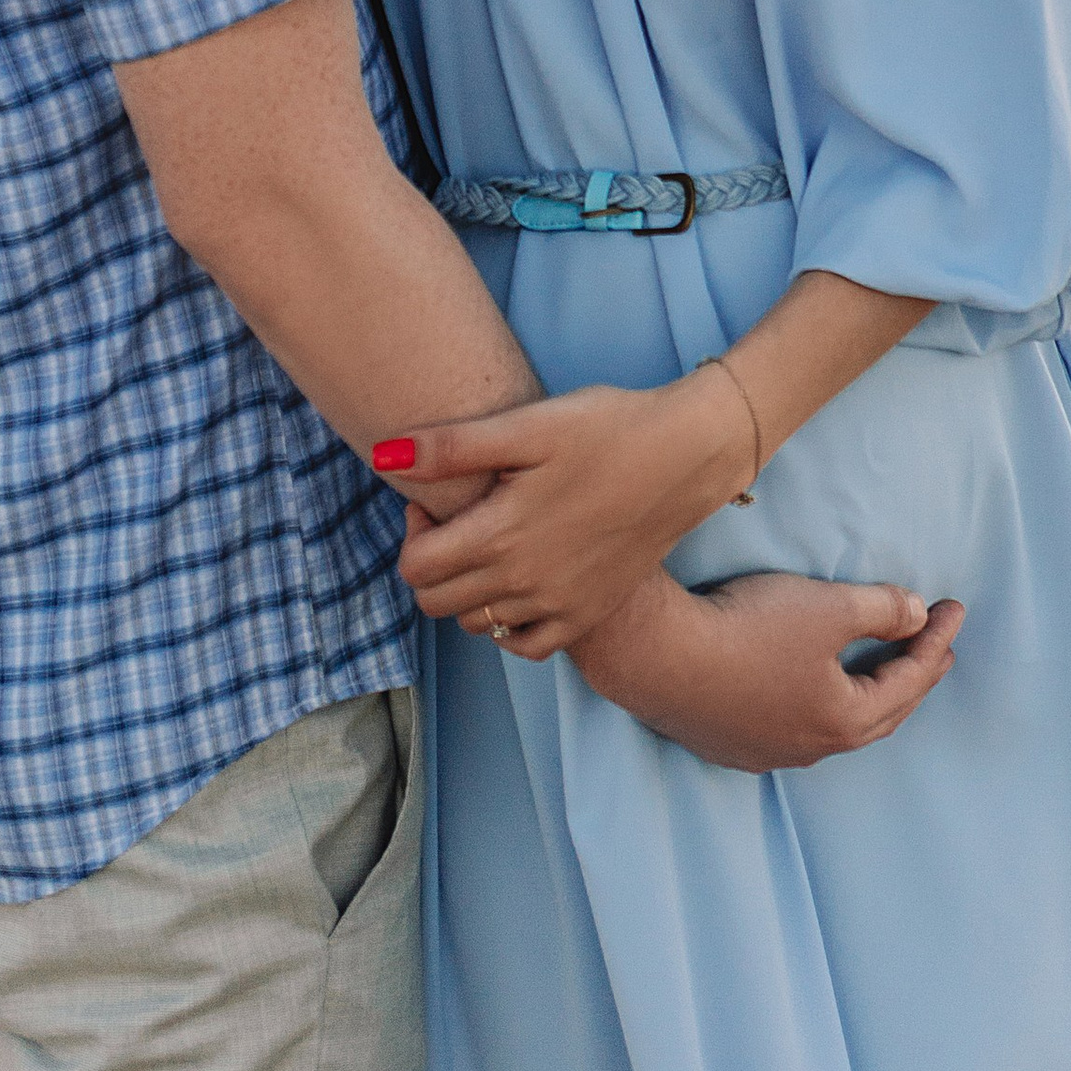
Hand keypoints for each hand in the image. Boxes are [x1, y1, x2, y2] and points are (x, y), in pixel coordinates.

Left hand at [388, 373, 754, 654]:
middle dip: (430, 560)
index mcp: (500, 536)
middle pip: (436, 601)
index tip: (435, 497)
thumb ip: (450, 447)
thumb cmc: (607, 427)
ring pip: (476, 625)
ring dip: (466, 589)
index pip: (416, 566)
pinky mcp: (587, 615)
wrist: (688, 455)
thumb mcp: (527, 425)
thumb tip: (381, 456)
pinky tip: (517, 584)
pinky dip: (507, 624)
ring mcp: (558, 606)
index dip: (412, 529)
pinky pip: (525, 646)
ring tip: (490, 541)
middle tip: (458, 516)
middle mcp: (524, 583)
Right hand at [571, 569, 965, 770]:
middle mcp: (810, 748)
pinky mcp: (729, 745)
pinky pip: (791, 728)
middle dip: (911, 674)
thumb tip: (917, 615)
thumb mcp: (827, 607)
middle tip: (934, 645)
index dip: (936, 641)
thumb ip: (881, 610)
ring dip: (864, 694)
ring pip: (834, 726)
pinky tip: (809, 690)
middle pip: (878, 713)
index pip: (908, 680)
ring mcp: (767, 752)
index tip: (956, 608)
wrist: (658, 656)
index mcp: (844, 720)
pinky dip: (817, 704)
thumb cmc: (748, 630)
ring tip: (880, 667)